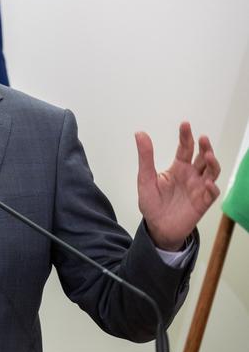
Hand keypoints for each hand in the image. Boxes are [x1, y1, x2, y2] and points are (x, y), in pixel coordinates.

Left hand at [135, 122, 220, 250]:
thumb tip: (139, 133)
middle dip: (204, 147)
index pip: (185, 148)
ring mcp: (198, 188)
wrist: (157, 227)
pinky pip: (211, 193)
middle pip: (202, 157)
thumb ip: (145, 157)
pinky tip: (208, 182)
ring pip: (211, 172)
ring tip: (208, 156)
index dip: (186, 136)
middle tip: (202, 138)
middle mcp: (191, 175)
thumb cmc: (152, 202)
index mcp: (178, 168)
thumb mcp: (145, 178)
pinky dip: (212, 187)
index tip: (185, 124)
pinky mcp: (202, 203)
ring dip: (212, 163)